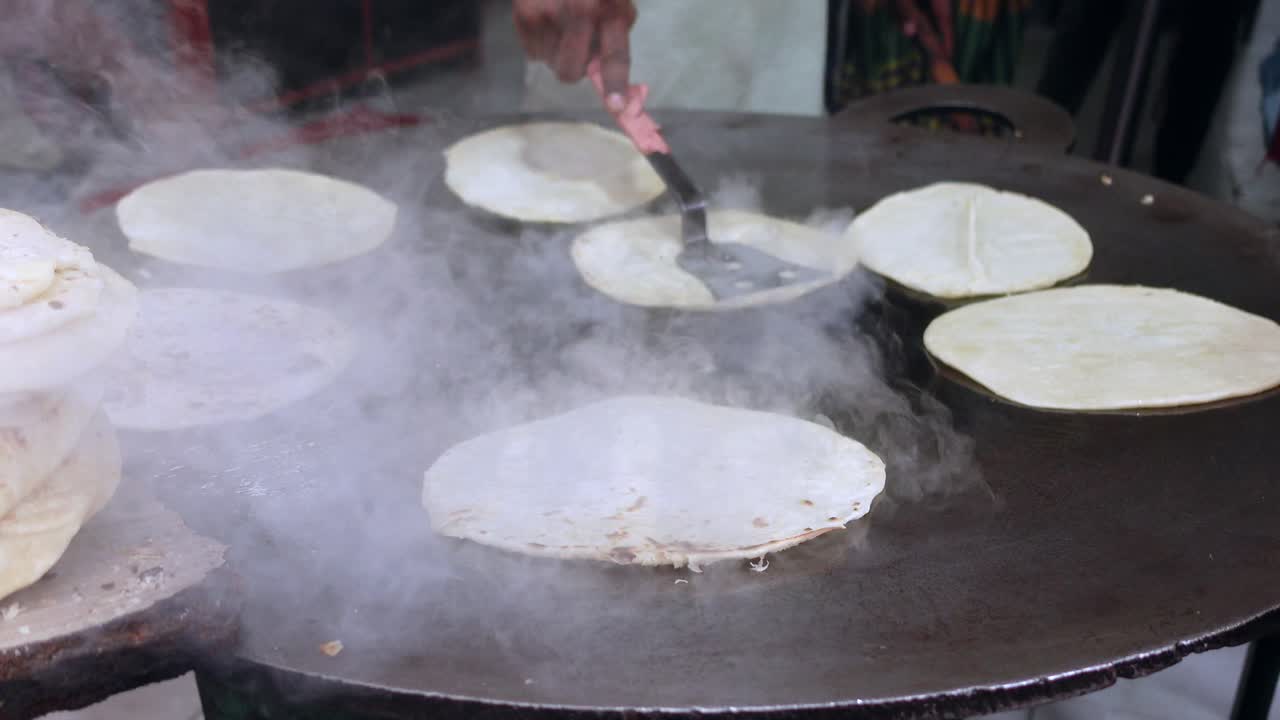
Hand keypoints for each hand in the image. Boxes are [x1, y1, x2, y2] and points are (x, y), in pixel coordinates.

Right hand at [514, 0, 636, 110]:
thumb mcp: (615, 1)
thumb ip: (614, 35)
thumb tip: (605, 76)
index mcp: (610, 8)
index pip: (615, 54)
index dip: (616, 83)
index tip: (617, 106)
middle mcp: (581, 11)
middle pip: (570, 71)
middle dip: (574, 68)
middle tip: (576, 47)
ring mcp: (548, 13)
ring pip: (549, 63)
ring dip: (556, 52)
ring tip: (560, 23)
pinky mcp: (524, 13)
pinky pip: (532, 53)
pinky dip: (540, 42)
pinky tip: (546, 19)